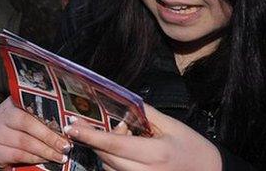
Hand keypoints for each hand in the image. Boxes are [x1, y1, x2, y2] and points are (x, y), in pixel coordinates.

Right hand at [0, 98, 70, 168]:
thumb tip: (70, 123)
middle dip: (50, 137)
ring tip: (59, 156)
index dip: (50, 115)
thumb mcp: (30, 117)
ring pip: (24, 142)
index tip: (67, 126)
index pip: (32, 105)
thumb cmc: (20, 129)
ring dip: (45, 151)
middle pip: (28, 123)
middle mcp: (1, 114)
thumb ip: (44, 117)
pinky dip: (34, 158)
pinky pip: (18, 154)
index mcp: (13, 102)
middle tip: (66, 146)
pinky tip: (45, 160)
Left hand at [62, 104, 221, 170]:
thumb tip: (122, 102)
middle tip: (112, 128)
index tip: (72, 127)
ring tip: (126, 139)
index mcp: (156, 153)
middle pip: (106, 158)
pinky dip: (114, 163)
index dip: (90, 136)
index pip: (114, 145)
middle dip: (98, 141)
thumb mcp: (172, 125)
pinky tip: (126, 153)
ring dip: (106, 153)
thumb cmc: (193, 148)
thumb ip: (145, 114)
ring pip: (109, 169)